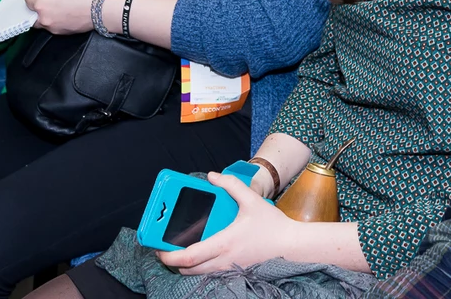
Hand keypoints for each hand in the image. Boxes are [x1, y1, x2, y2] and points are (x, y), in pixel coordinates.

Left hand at [24, 0, 97, 33]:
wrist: (98, 8)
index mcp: (41, 3)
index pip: (28, 1)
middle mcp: (43, 17)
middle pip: (31, 16)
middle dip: (34, 10)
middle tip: (40, 4)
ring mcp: (51, 27)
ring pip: (41, 23)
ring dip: (42, 17)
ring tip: (51, 10)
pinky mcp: (59, 33)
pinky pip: (51, 27)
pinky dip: (52, 21)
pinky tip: (61, 15)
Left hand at [157, 172, 302, 274]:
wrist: (291, 245)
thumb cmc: (272, 225)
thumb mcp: (251, 200)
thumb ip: (231, 185)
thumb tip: (212, 176)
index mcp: (224, 243)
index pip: (190, 256)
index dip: (170, 256)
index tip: (159, 250)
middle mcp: (224, 261)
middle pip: (189, 269)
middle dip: (174, 262)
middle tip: (166, 249)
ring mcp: (230, 269)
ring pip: (199, 274)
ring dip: (187, 266)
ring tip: (181, 251)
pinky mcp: (235, 272)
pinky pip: (211, 274)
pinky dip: (201, 267)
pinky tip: (202, 255)